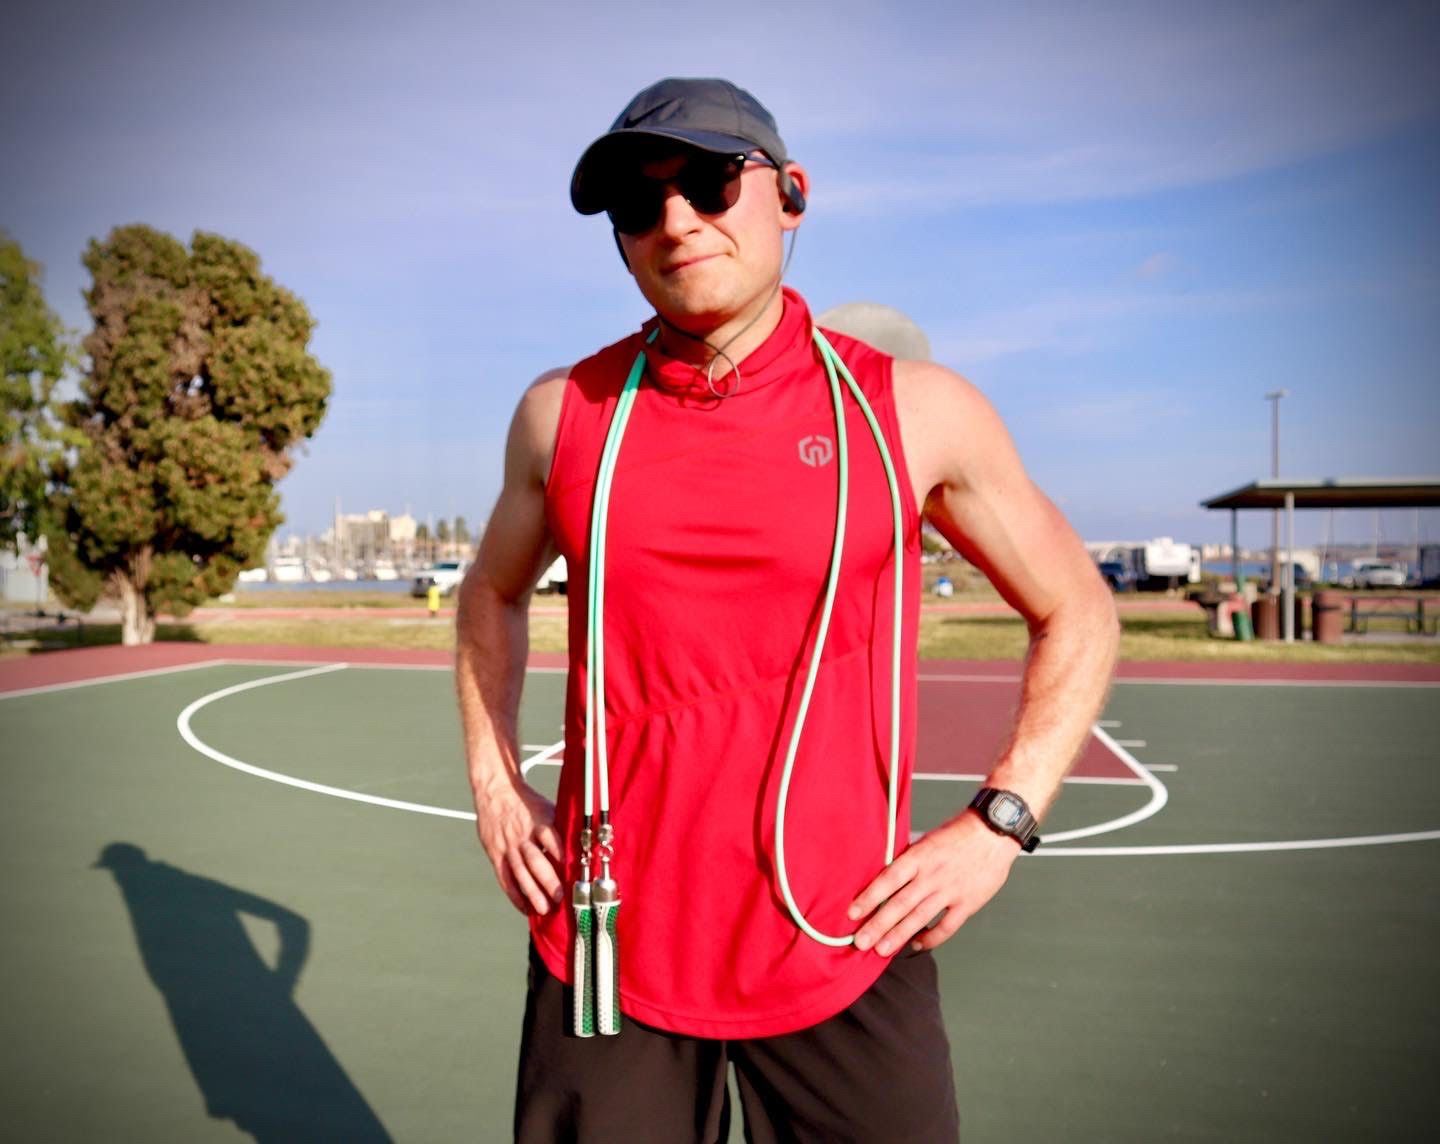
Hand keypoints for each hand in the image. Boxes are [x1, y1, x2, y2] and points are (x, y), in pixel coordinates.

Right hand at [475, 776, 562, 915]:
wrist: (495, 791)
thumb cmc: (528, 803)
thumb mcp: (548, 808)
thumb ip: (561, 828)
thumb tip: (583, 846)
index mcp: (539, 821)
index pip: (552, 839)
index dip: (562, 856)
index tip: (574, 873)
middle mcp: (523, 835)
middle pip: (536, 860)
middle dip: (548, 881)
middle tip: (560, 898)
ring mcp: (508, 846)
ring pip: (520, 872)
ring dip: (532, 893)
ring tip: (543, 910)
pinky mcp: (495, 854)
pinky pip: (505, 878)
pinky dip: (514, 895)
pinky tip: (525, 908)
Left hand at [847, 811, 1020, 954]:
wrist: (993, 832)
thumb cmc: (958, 834)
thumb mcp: (927, 840)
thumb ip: (909, 860)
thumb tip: (885, 879)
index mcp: (919, 856)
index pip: (889, 879)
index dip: (869, 897)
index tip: (853, 913)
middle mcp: (932, 875)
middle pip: (900, 903)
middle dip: (878, 925)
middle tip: (860, 941)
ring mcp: (950, 891)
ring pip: (919, 918)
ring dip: (898, 935)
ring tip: (881, 950)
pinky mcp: (967, 903)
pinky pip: (946, 926)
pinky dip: (930, 938)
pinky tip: (916, 945)